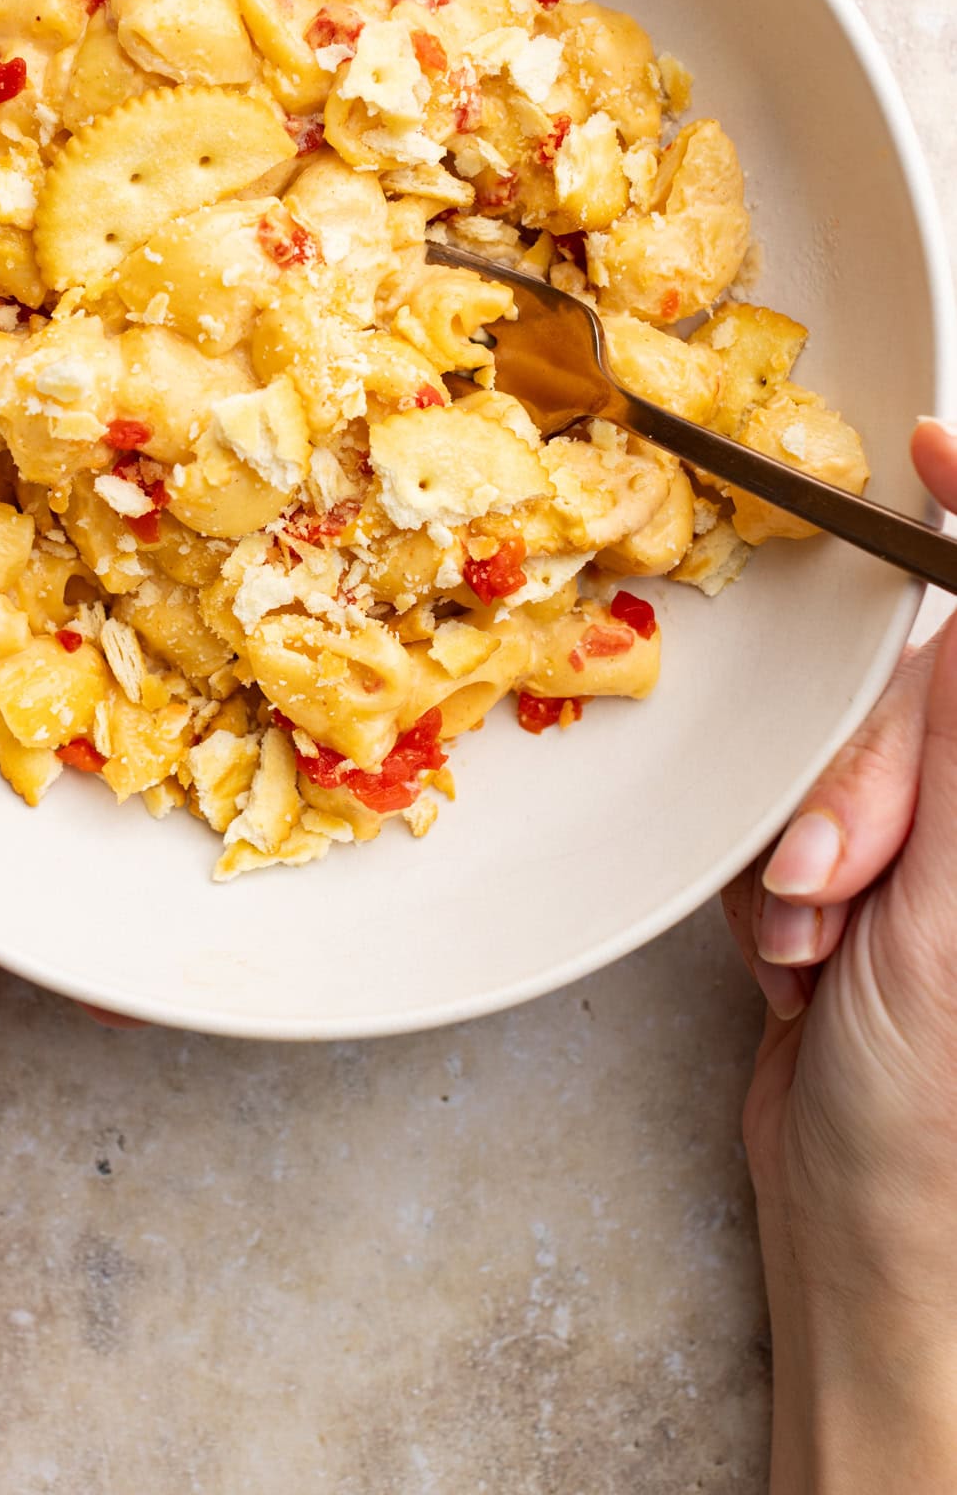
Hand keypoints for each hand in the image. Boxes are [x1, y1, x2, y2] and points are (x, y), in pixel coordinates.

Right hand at [723, 418, 956, 1492]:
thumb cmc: (938, 1128)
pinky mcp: (862, 890)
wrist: (867, 1259)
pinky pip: (788, 821)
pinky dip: (766, 884)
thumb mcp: (952, 926)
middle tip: (832, 884)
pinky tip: (791, 967)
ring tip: (809, 952)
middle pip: (910, 696)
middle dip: (851, 785)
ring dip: (800, 846)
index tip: (930, 446)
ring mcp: (931, 857)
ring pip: (834, 758)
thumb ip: (952, 760)